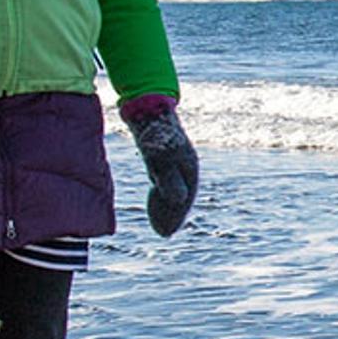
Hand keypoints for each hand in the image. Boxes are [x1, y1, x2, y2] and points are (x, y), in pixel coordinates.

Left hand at [128, 101, 199, 236]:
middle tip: (162, 232)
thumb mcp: (160, 158)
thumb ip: (169, 180)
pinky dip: (162, 193)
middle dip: (173, 215)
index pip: (184, 198)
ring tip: (159, 222)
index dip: (175, 216)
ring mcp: (177, 160)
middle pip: (182, 195)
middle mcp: (186, 165)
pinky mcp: (167, 155)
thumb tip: (179, 201)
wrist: (148, 106)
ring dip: (168, 206)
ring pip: (175, 188)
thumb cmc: (154, 132)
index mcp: (189, 167)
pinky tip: (155, 197)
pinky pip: (168, 180)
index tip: (164, 232)